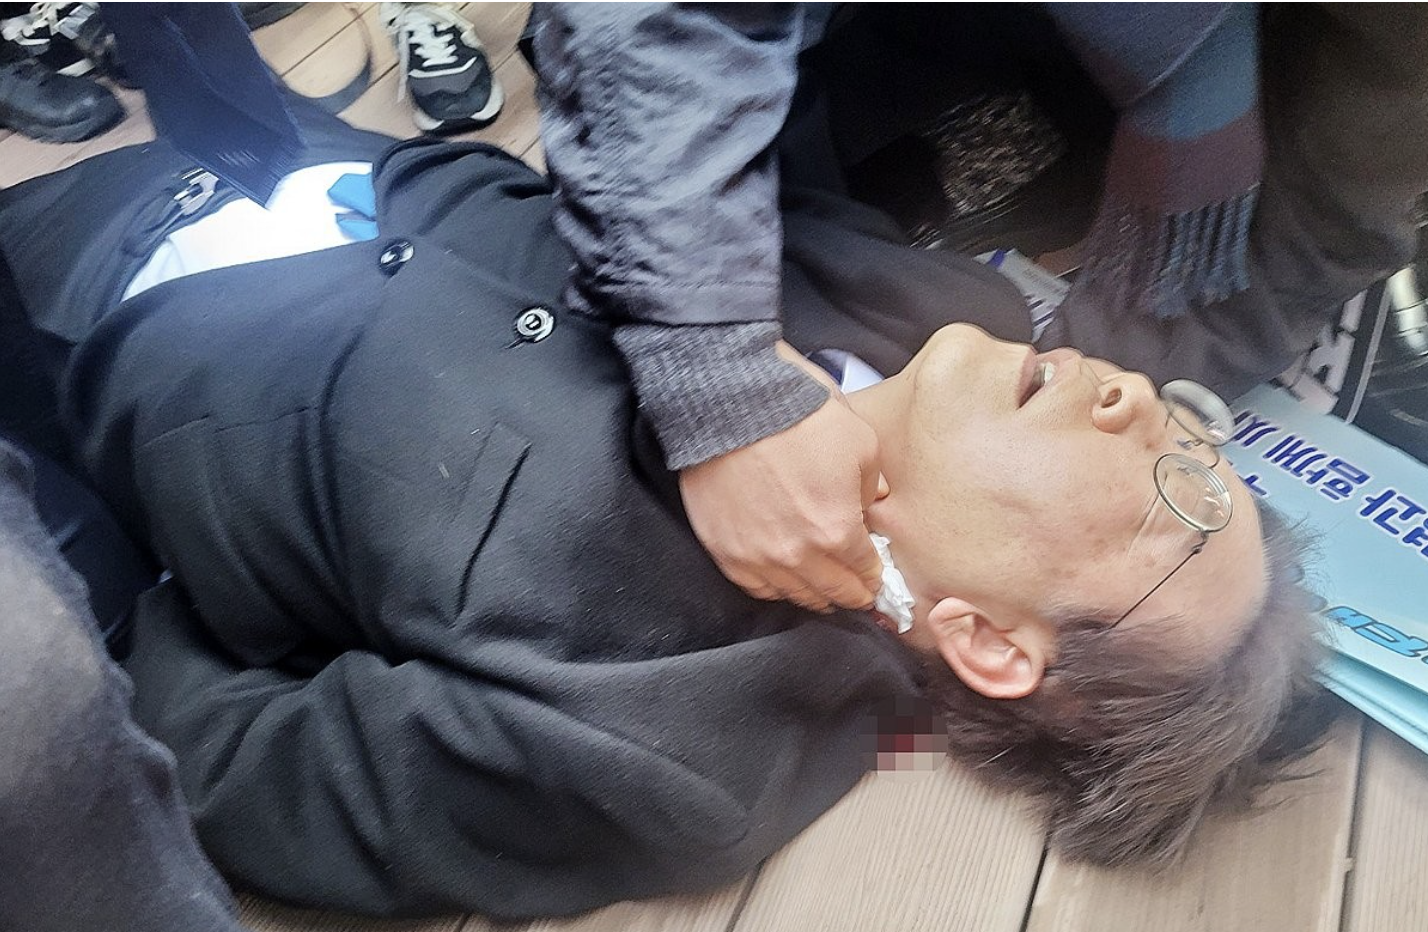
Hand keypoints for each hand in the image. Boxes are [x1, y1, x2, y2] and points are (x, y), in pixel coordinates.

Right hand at [678, 344, 883, 611]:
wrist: (733, 402)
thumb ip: (874, 485)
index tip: (874, 575)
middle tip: (856, 592)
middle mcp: (796, 556)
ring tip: (822, 589)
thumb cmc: (800, 416)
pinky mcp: (725, 550)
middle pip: (832, 594)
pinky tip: (784, 579)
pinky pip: (756, 587)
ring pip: (794, 596)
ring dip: (813, 594)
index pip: (865, 573)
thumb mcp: (861, 444)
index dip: (873, 575)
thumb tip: (874, 503)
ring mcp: (756, 557)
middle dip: (850, 594)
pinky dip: (774, 586)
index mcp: (836, 533)